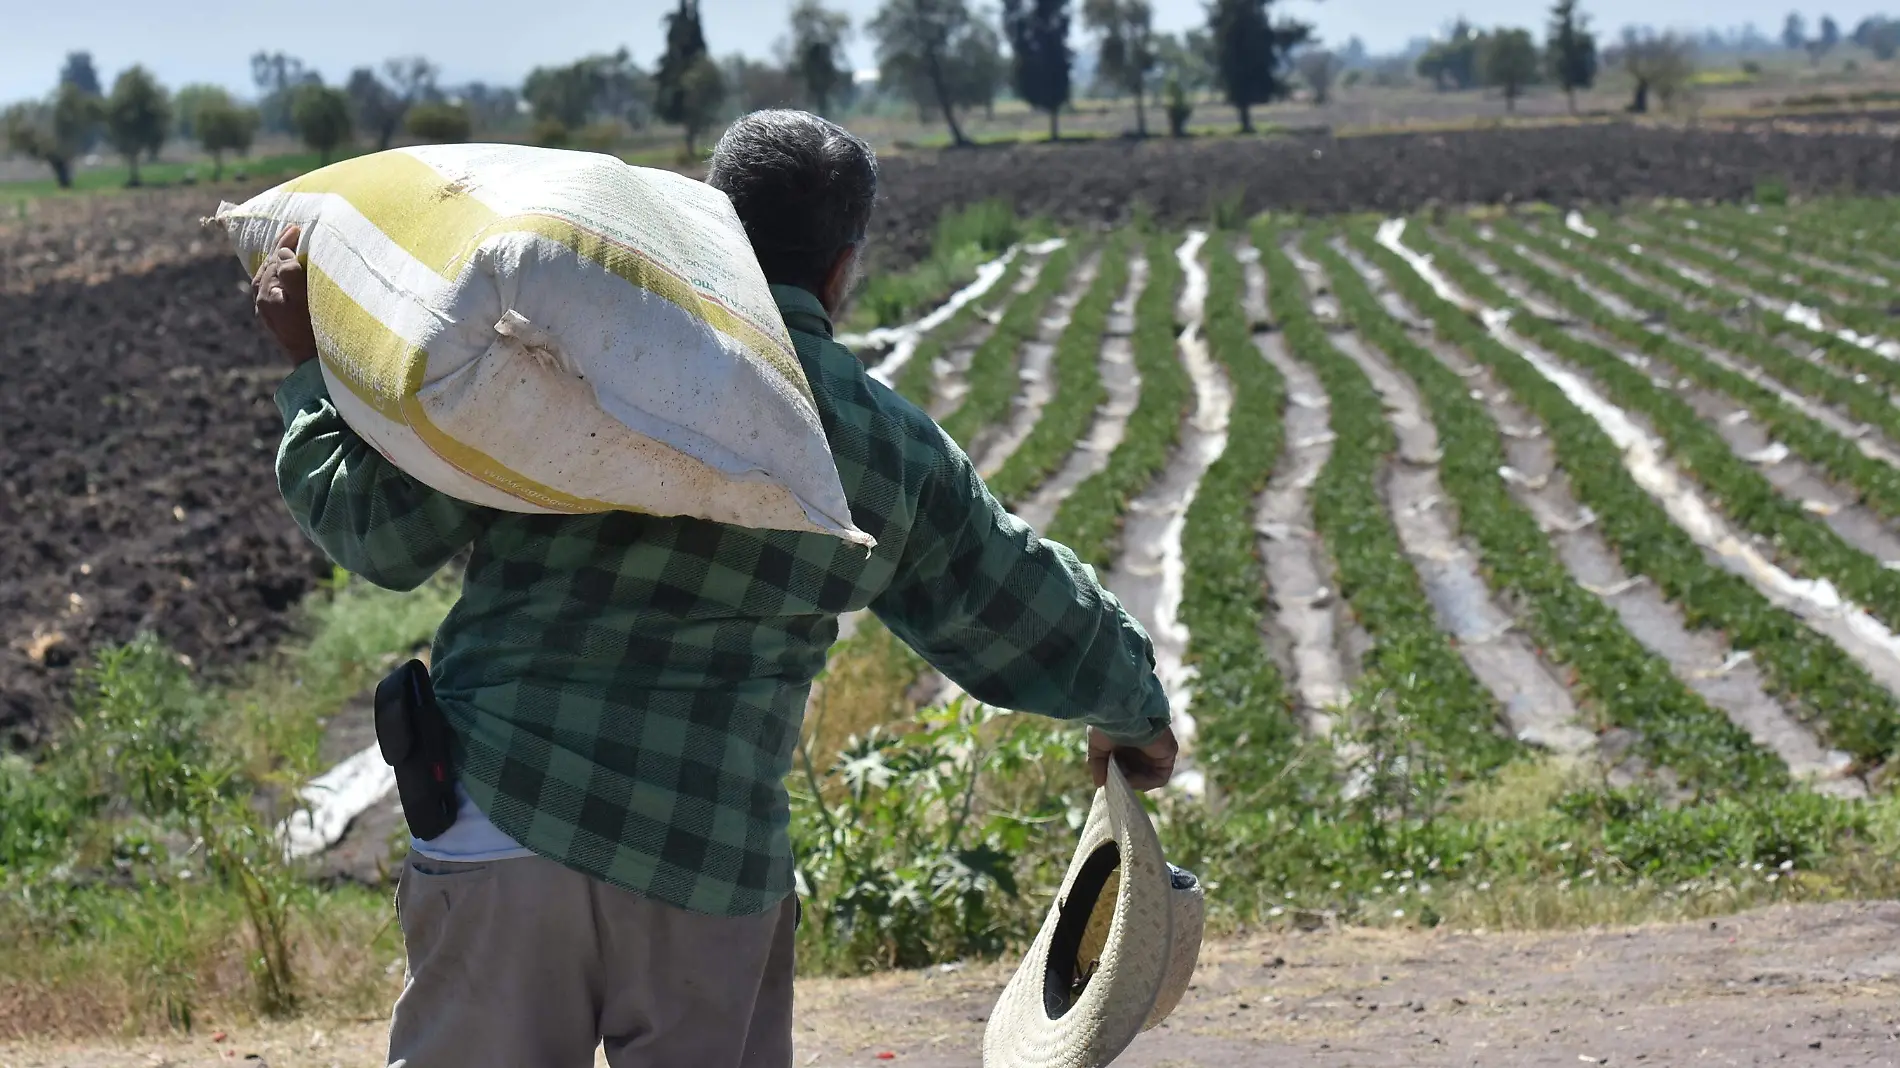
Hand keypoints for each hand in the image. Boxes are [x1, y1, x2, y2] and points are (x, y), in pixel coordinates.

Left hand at [252, 224, 318, 368]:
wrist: (315, 368)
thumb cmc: (315, 332)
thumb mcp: (305, 299)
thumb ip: (291, 273)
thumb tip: (282, 253)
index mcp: (266, 295)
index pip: (273, 259)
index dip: (285, 242)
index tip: (297, 228)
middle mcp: (262, 304)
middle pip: (268, 267)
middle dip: (280, 249)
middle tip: (293, 232)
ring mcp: (268, 315)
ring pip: (268, 279)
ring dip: (278, 263)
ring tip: (289, 251)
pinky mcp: (277, 323)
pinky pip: (273, 291)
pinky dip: (280, 277)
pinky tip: (288, 277)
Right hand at [1088, 726, 1177, 791]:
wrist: (1122, 713)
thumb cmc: (1109, 724)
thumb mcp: (1098, 746)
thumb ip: (1098, 764)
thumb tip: (1098, 783)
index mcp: (1131, 741)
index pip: (1130, 766)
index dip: (1121, 776)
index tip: (1109, 780)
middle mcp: (1146, 746)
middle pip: (1141, 773)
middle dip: (1127, 781)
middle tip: (1115, 783)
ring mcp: (1158, 750)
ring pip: (1151, 777)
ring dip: (1136, 783)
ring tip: (1122, 780)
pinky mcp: (1168, 752)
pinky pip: (1160, 776)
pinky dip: (1146, 782)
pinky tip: (1132, 779)